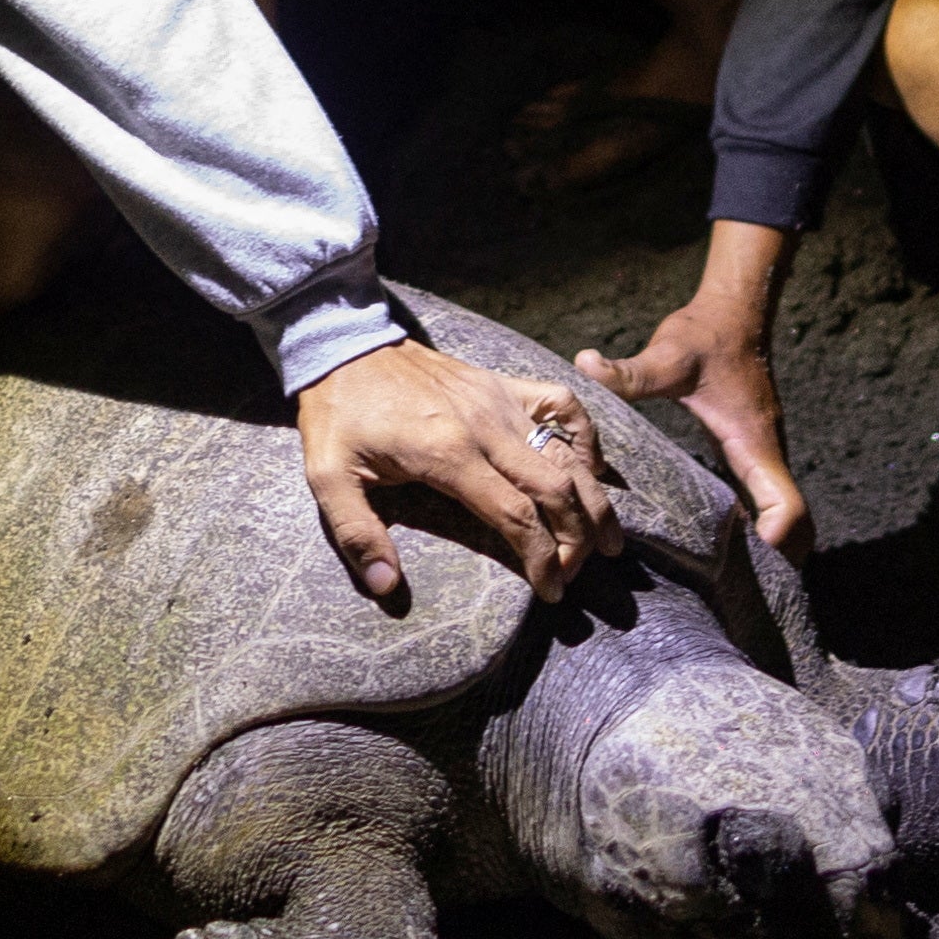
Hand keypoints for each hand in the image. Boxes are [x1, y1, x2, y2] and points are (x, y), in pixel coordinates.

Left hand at [296, 339, 609, 603]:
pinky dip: (585, 436)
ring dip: (595, 498)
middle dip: (577, 539)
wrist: (344, 346)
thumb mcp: (329, 478)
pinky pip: (562, 402)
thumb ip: (358, 534)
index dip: (543, 560)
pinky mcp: (503, 382)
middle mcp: (487, 427)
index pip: (516, 516)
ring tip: (609, 540)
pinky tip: (590, 468)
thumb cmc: (338, 417)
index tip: (553, 593)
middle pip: (557, 489)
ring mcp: (500, 400)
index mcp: (449, 454)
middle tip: (577, 573)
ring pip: (569, 452)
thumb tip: (386, 587)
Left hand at [577, 222, 806, 549]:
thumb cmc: (704, 336)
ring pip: (786, 517)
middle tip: (731, 592)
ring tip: (722, 581)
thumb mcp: (668, 355)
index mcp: (753, 443)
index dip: (777, 540)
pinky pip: (768, 502)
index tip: (746, 563)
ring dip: (770, 550)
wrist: (733, 313)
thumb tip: (585, 366)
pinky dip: (759, 528)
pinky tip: (717, 544)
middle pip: (797, 527)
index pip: (787, 506)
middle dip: (778, 562)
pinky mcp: (752, 453)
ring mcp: (763, 455)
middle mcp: (766, 454)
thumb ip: (630, 370)